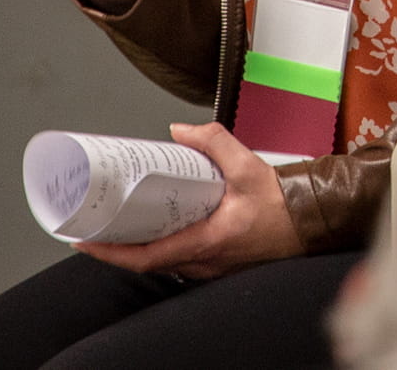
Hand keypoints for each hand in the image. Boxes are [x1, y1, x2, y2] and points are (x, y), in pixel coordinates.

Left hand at [75, 123, 304, 280]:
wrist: (310, 220)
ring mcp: (209, 266)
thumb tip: (180, 130)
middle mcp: (203, 261)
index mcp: (205, 242)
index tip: (86, 240)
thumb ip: (214, 142)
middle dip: (116, 246)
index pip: (145, 258)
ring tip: (119, 222)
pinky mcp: (217, 261)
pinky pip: (178, 259)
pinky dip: (160, 244)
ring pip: (162, 261)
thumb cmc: (281, 203)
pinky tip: (156, 226)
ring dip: (137, 246)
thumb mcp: (247, 166)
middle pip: (147, 261)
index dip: (109, 252)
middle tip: (94, 224)